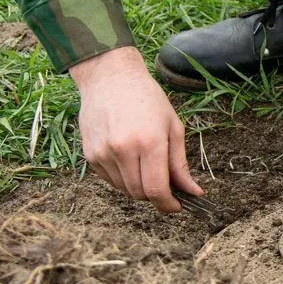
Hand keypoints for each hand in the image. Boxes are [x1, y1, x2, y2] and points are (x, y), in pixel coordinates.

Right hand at [68, 46, 202, 212]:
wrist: (109, 77)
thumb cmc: (148, 99)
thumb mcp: (173, 127)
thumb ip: (180, 164)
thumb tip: (193, 192)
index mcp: (148, 142)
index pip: (156, 189)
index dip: (168, 204)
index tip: (176, 206)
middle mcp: (122, 150)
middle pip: (140, 193)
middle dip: (156, 196)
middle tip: (166, 186)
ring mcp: (102, 153)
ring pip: (124, 189)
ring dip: (139, 188)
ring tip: (148, 167)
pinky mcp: (89, 154)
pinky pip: (109, 180)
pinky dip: (123, 179)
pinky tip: (130, 161)